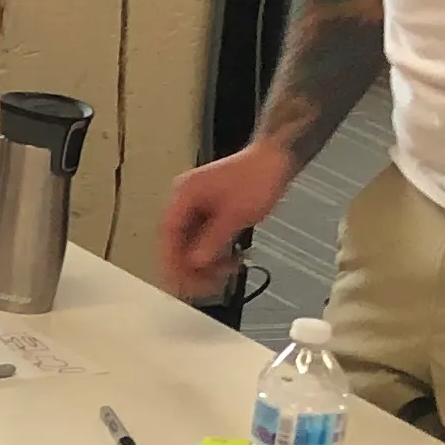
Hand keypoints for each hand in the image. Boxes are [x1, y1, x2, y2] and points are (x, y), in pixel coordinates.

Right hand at [159, 141, 294, 298]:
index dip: (171, 259)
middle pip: (176, 241)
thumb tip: (196, 263)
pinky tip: (227, 263)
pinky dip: (213, 253)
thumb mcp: (236, 214)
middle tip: (205, 286)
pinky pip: (203, 238)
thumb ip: (213, 240)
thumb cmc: (258, 177)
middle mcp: (186, 200)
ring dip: (204, 262)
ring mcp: (198, 206)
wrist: (277, 159)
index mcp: (185, 195)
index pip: (168, 233)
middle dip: (189, 265)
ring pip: (190, 243)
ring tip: (223, 275)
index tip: (178, 281)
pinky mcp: (211, 211)